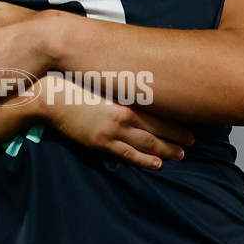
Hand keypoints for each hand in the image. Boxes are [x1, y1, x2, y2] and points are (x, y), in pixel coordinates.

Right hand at [43, 74, 193, 169]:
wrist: (51, 96)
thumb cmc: (75, 82)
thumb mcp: (103, 80)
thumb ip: (121, 85)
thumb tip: (137, 85)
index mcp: (126, 97)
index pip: (159, 110)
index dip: (177, 119)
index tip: (191, 122)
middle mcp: (124, 115)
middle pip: (159, 128)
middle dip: (178, 136)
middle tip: (193, 142)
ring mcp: (113, 131)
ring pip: (148, 143)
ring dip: (167, 150)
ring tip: (181, 155)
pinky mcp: (101, 143)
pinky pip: (127, 154)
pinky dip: (144, 160)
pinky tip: (157, 164)